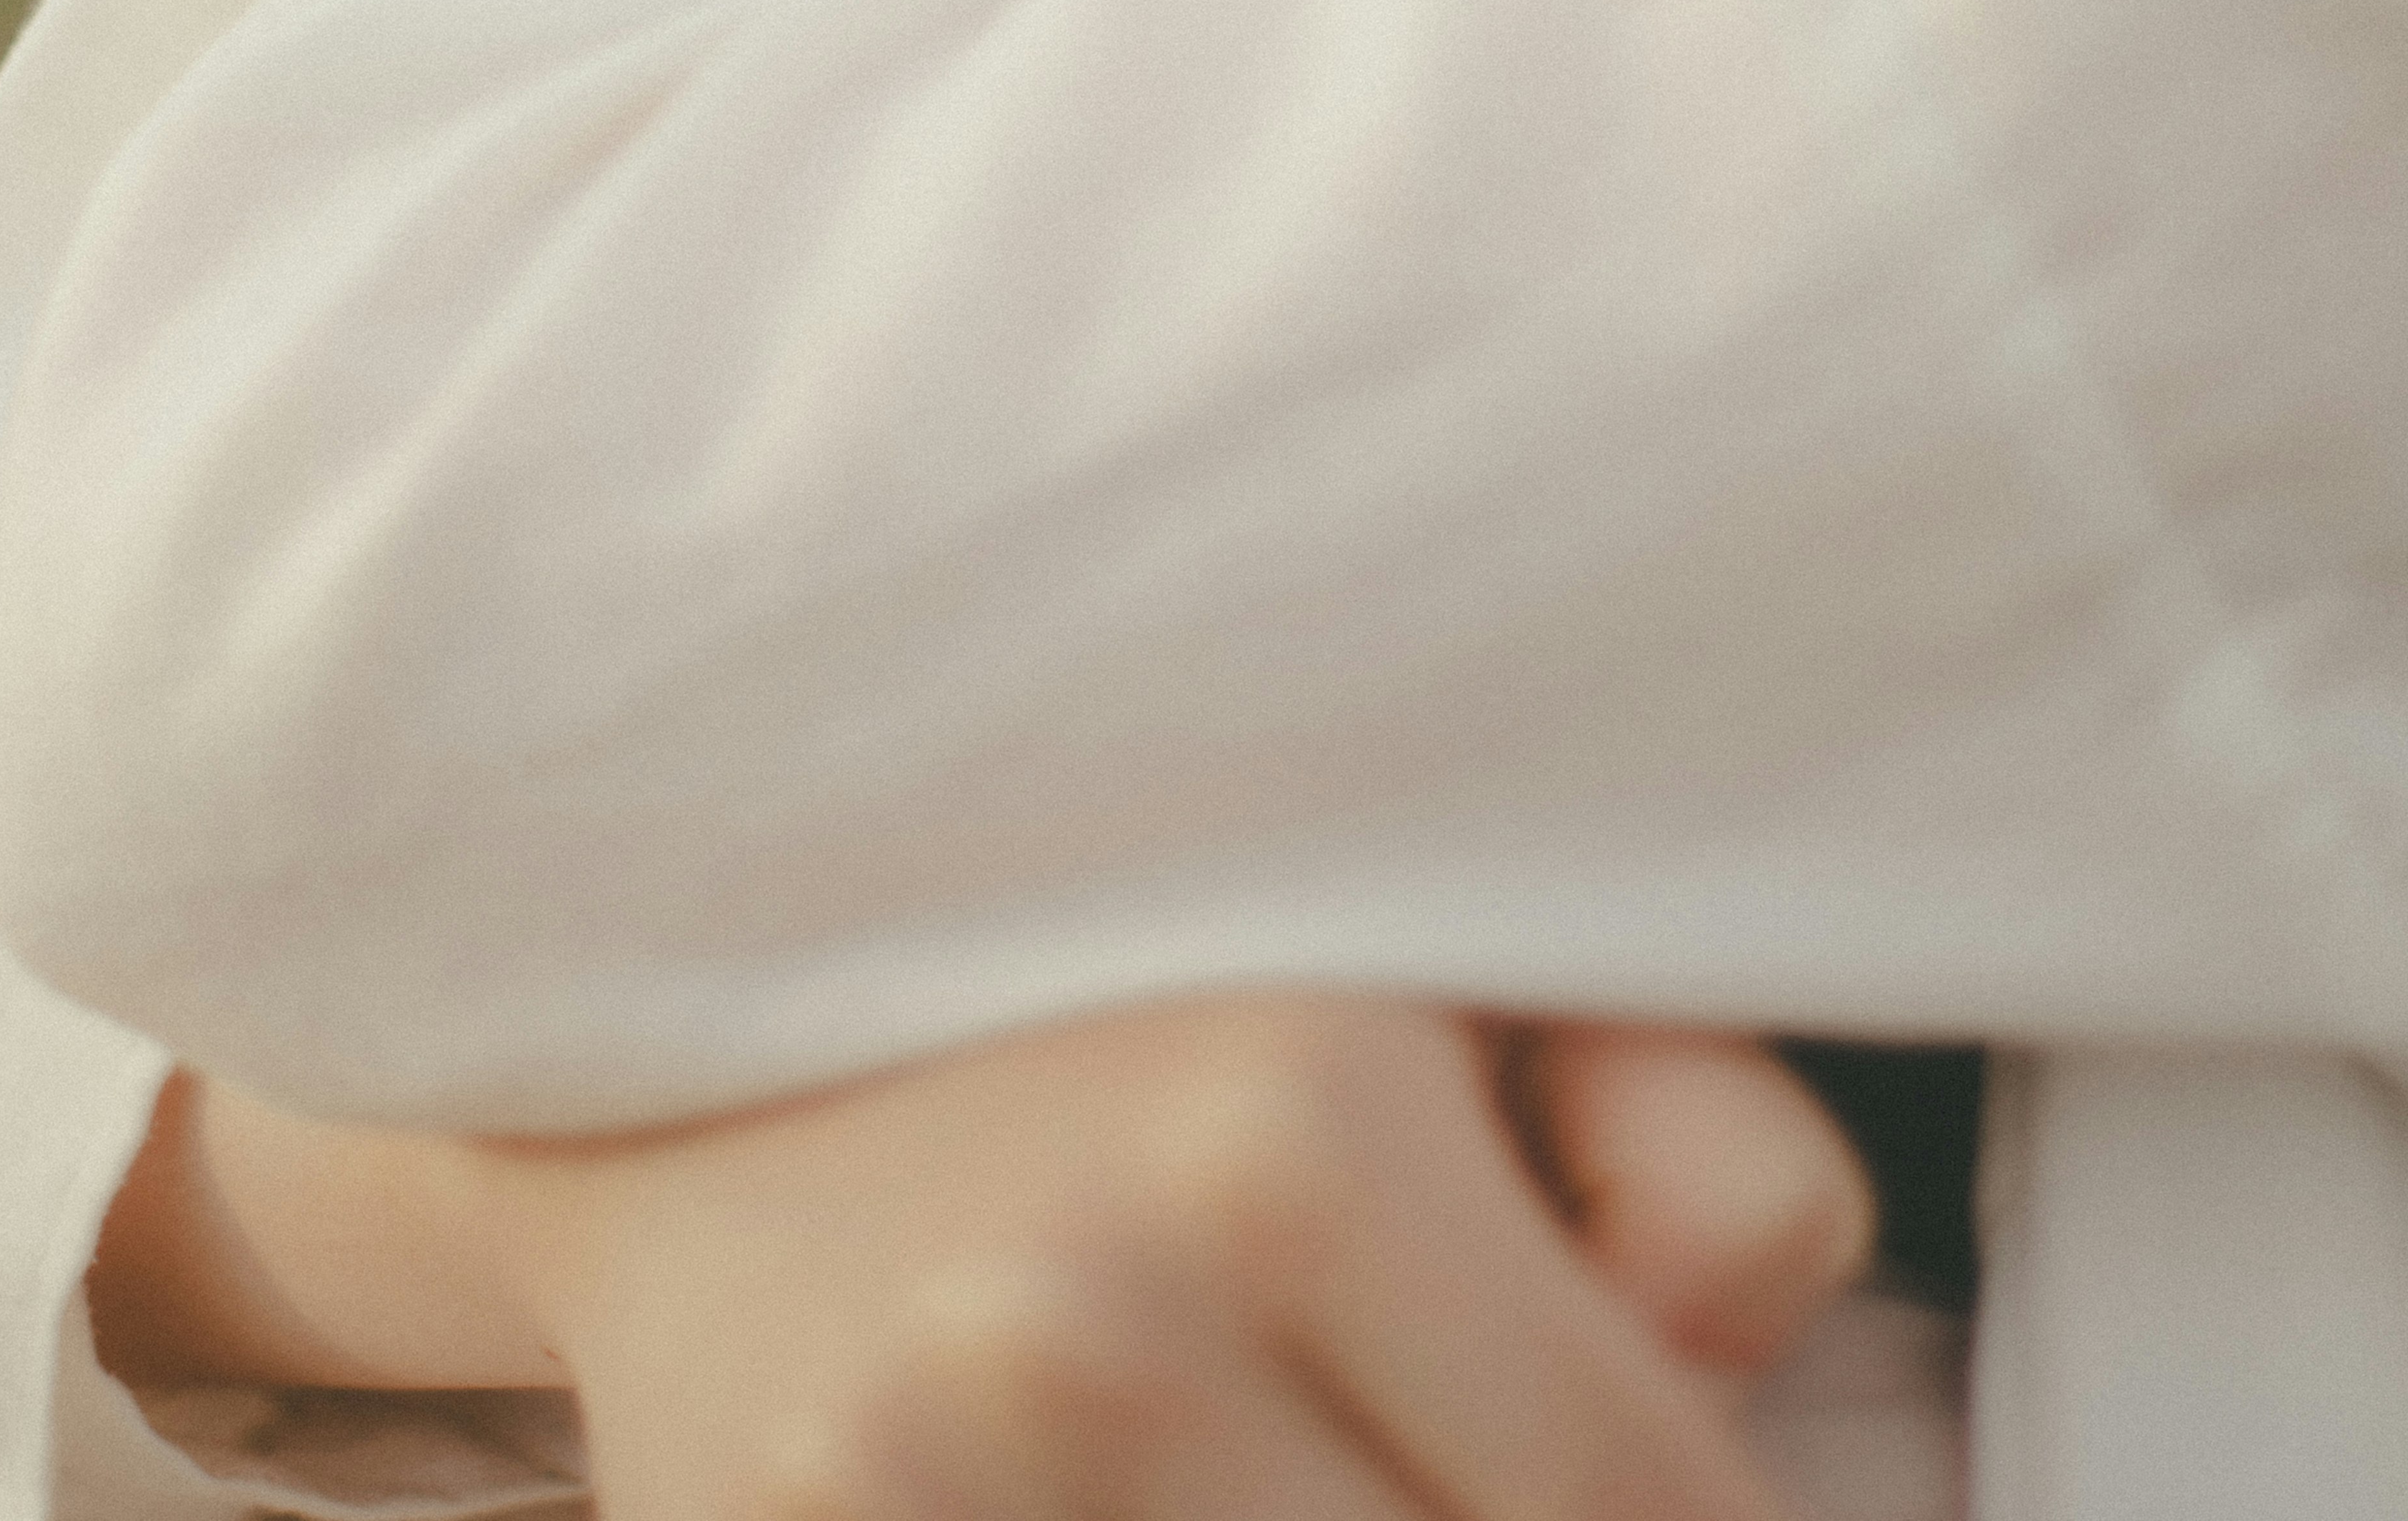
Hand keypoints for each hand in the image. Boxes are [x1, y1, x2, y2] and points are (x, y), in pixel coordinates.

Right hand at [96, 999, 1872, 1520]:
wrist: (701, 1008)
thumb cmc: (1143, 976)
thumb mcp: (1451, 953)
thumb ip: (1701, 1150)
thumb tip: (1717, 1388)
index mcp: (1292, 1139)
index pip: (1635, 1511)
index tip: (1655, 1481)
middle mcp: (1092, 1323)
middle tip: (1434, 1431)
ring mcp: (910, 1482)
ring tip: (1302, 1444)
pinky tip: (1163, 1485)